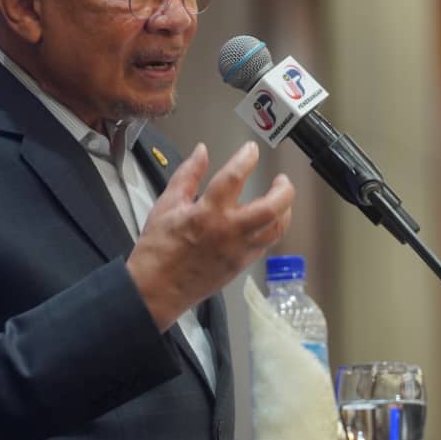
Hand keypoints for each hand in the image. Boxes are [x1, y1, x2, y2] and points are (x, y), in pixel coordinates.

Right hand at [127, 141, 293, 330]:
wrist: (156, 290)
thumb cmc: (158, 250)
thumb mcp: (166, 204)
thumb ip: (188, 175)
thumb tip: (201, 152)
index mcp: (207, 212)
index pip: (235, 177)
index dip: (246, 158)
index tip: (250, 149)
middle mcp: (229, 231)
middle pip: (271, 208)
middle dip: (284, 190)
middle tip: (282, 180)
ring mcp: (239, 250)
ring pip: (276, 229)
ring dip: (284, 211)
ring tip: (281, 200)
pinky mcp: (241, 265)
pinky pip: (265, 244)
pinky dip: (270, 229)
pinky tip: (265, 221)